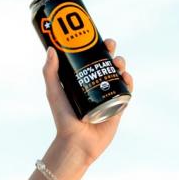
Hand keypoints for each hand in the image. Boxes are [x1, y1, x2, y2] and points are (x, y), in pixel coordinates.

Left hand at [42, 38, 134, 163]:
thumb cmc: (62, 118)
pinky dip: (128, 82)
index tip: (97, 37)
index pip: (90, 60)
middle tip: (110, 46)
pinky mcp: (118, 108)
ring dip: (121, 65)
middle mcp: (95, 86)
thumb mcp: (54, 92)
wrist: (77, 142)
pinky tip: (126, 76)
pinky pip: (126, 92)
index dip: (95, 47)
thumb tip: (51, 48)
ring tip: (118, 62)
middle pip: (106, 64)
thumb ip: (50, 72)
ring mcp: (107, 96)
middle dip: (111, 52)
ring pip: (118, 75)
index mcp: (81, 81)